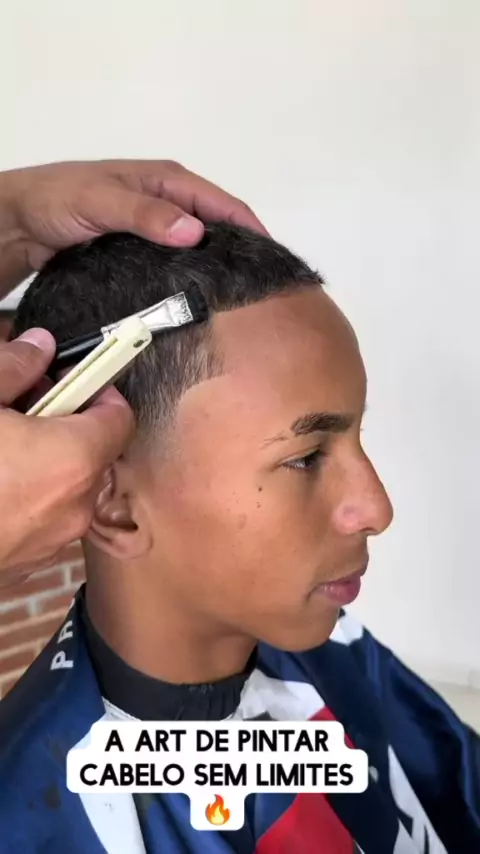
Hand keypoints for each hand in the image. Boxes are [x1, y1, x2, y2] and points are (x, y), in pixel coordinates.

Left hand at [0, 159, 266, 290]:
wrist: (20, 219)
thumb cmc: (60, 199)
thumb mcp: (102, 200)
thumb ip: (146, 214)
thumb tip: (196, 233)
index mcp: (169, 181)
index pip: (224, 204)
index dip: (253, 230)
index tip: (274, 263)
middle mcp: (168, 203)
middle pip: (217, 227)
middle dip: (240, 253)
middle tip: (260, 290)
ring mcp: (156, 229)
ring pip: (197, 249)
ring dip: (215, 269)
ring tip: (236, 301)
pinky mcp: (142, 252)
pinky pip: (176, 265)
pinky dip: (189, 279)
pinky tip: (197, 301)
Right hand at [0, 329, 133, 583]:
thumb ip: (13, 368)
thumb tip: (38, 348)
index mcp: (72, 460)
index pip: (119, 417)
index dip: (97, 391)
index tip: (71, 378)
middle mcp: (73, 506)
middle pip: (90, 451)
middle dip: (61, 423)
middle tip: (20, 407)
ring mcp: (50, 542)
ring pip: (62, 486)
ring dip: (40, 462)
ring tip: (0, 447)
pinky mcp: (25, 562)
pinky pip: (39, 516)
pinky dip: (23, 496)